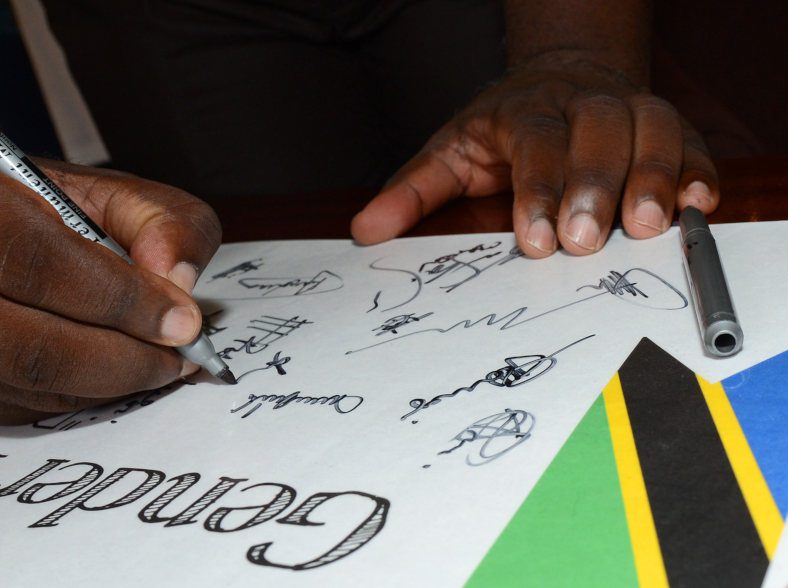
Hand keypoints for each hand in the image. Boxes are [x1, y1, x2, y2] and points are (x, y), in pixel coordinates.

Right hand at [0, 144, 220, 424]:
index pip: (30, 257)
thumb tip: (176, 281)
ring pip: (15, 383)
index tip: (181, 318)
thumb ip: (158, 217)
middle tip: (177, 356)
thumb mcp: (97, 182)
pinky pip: (7, 407)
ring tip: (156, 364)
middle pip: (19, 339)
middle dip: (117, 357)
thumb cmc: (19, 195)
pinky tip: (109, 374)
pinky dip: (73, 397)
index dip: (116, 296)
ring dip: (103, 384)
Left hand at [351, 59, 719, 255]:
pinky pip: (691, 140)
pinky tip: (696, 205)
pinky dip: (699, 170)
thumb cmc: (501, 130)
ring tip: (648, 228)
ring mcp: (628, 109)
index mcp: (524, 110)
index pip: (535, 142)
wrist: (556, 80)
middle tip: (587, 241)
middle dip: (595, 185)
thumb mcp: (449, 153)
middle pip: (598, 130)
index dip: (538, 189)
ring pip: (652, 127)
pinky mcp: (665, 126)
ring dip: (654, 177)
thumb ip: (412, 193)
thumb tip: (364, 230)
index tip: (537, 240)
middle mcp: (581, 103)